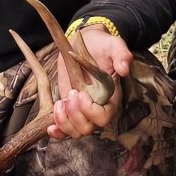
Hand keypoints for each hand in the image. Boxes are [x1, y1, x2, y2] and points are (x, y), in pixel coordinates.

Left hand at [49, 26, 132, 140]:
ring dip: (64, 122)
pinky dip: (58, 132)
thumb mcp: (113, 45)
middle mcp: (98, 108)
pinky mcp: (70, 108)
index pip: (103, 117)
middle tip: (71, 93)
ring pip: (76, 131)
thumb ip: (121, 55)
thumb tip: (124, 69)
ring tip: (60, 103)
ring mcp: (82, 110)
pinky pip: (65, 129)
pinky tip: (51, 127)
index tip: (80, 93)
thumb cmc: (102, 45)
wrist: (85, 43)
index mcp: (111, 98)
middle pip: (88, 128)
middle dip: (75, 115)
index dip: (90, 111)